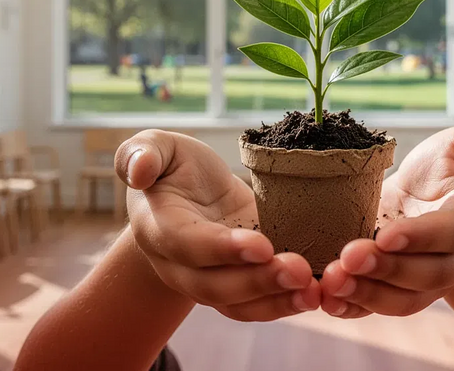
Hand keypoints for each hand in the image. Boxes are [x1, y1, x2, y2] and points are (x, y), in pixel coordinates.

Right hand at [115, 130, 320, 321]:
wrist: (188, 195)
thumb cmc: (173, 166)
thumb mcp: (155, 146)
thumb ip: (142, 153)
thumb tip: (139, 170)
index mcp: (158, 227)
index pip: (187, 245)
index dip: (223, 248)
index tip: (263, 244)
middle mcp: (179, 265)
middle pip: (214, 285)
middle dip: (258, 281)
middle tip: (299, 270)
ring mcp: (207, 280)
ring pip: (236, 303)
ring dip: (275, 300)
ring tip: (311, 292)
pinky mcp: (236, 285)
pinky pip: (255, 306)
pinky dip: (283, 304)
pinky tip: (313, 295)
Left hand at [320, 124, 453, 318]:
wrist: (433, 193)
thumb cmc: (450, 163)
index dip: (422, 237)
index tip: (386, 235)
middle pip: (430, 275)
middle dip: (388, 270)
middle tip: (348, 258)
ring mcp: (431, 280)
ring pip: (405, 300)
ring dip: (367, 295)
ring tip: (332, 283)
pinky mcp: (401, 288)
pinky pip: (380, 307)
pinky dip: (354, 308)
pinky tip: (327, 300)